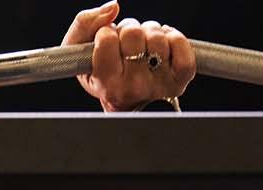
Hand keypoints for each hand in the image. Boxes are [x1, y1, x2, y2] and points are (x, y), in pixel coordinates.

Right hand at [62, 1, 195, 111]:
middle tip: (127, 44)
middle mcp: (133, 87)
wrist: (129, 106)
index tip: (109, 44)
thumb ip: (85, 24)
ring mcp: (159, 84)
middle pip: (133, 33)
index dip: (107, 32)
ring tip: (144, 46)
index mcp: (107, 83)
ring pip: (157, 36)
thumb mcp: (81, 54)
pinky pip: (181, 44)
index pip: (107, 38)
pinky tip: (164, 45)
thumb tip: (114, 6)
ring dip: (150, 32)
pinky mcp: (180, 79)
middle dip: (129, 30)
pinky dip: (173, 37)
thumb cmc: (103, 75)